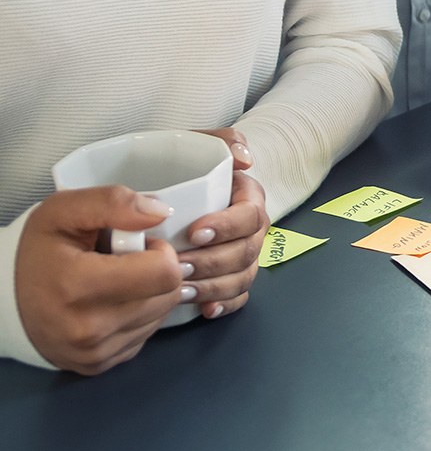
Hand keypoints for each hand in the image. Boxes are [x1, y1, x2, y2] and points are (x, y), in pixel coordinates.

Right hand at [15, 187, 185, 373]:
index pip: (166, 273)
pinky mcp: (97, 365)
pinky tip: (110, 303)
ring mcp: (93, 353)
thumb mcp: (64, 211)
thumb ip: (114, 203)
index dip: (161, 251)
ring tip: (114, 282)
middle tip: (123, 262)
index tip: (137, 244)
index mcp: (80, 287)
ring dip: (150, 294)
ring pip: (160, 316)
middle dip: (157, 271)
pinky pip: (144, 336)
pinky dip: (138, 316)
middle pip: (168, 295)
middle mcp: (88, 329)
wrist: (2, 301)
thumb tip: (160, 213)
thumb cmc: (37, 251)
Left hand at [181, 128, 268, 319]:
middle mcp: (251, 228)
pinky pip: (238, 297)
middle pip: (248, 251)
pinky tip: (203, 309)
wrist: (159, 199)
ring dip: (214, 287)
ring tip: (180, 290)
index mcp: (248, 198)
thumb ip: (222, 141)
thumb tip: (245, 160)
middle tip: (178, 266)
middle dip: (214, 262)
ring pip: (243, 277)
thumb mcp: (196, 144)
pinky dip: (224, 305)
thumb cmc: (179, 170)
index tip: (194, 232)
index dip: (227, 226)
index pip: (251, 214)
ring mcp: (244, 255)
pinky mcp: (232, 278)